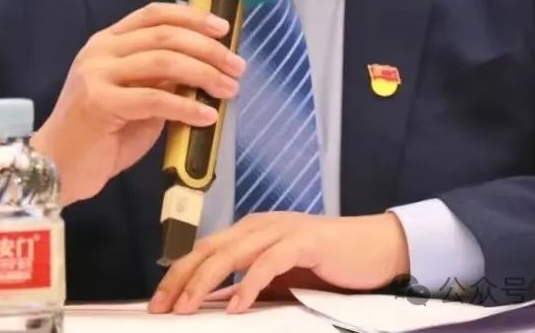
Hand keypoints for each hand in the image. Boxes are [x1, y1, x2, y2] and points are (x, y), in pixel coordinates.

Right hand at [31, 2, 245, 204]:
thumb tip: (206, 71)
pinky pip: (155, 99)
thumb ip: (162, 79)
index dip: (192, 17)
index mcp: (108, 41)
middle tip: (237, 67)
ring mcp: (97, 75)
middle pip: (166, 36)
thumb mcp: (137, 98)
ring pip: (163, 62)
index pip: (155, 14)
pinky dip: (187, 106)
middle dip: (209, 49)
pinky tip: (207, 117)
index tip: (223, 29)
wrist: (56, 169)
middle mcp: (101, 50)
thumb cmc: (100, 136)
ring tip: (230, 90)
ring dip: (204, 74)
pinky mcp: (100, 103)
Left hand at [148, 212, 410, 313]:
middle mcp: (261, 225)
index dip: (178, 274)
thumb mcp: (282, 278)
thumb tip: (217, 306)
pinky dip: (249, 283)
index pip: (205, 250)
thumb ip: (252, 285)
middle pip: (209, 249)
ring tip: (187, 307)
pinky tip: (236, 305)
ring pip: (232, 253)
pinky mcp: (304, 241)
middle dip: (181, 278)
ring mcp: (281, 230)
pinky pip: (269, 263)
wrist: (375, 248)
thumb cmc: (328, 265)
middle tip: (162, 307)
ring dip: (205, 281)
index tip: (159, 302)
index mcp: (252, 231)